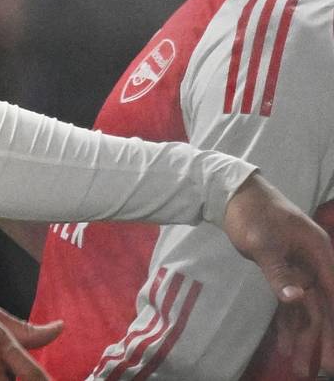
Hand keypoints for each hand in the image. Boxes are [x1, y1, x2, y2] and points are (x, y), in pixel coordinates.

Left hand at [223, 175, 333, 376]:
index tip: (333, 352)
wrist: (232, 192)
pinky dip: (287, 323)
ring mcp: (299, 269)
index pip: (332, 295)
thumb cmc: (252, 213)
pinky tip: (284, 345)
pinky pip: (289, 303)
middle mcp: (314, 264)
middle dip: (320, 340)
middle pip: (321, 308)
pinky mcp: (283, 272)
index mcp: (318, 253)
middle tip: (322, 370)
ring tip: (298, 367)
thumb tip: (295, 299)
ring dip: (302, 337)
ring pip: (305, 309)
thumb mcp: (263, 243)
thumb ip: (279, 272)